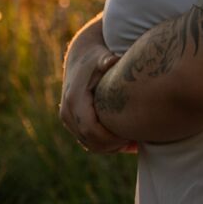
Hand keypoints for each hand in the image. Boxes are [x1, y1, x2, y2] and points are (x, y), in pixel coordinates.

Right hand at [60, 21, 133, 153]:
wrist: (80, 56)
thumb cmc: (96, 57)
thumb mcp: (102, 58)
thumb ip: (106, 61)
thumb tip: (113, 59)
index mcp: (75, 99)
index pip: (91, 130)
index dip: (110, 137)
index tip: (130, 134)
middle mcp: (67, 111)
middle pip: (91, 142)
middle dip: (113, 145)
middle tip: (135, 140)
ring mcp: (67, 118)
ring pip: (90, 144)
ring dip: (111, 147)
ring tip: (132, 141)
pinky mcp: (72, 122)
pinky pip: (88, 141)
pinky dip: (105, 144)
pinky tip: (124, 141)